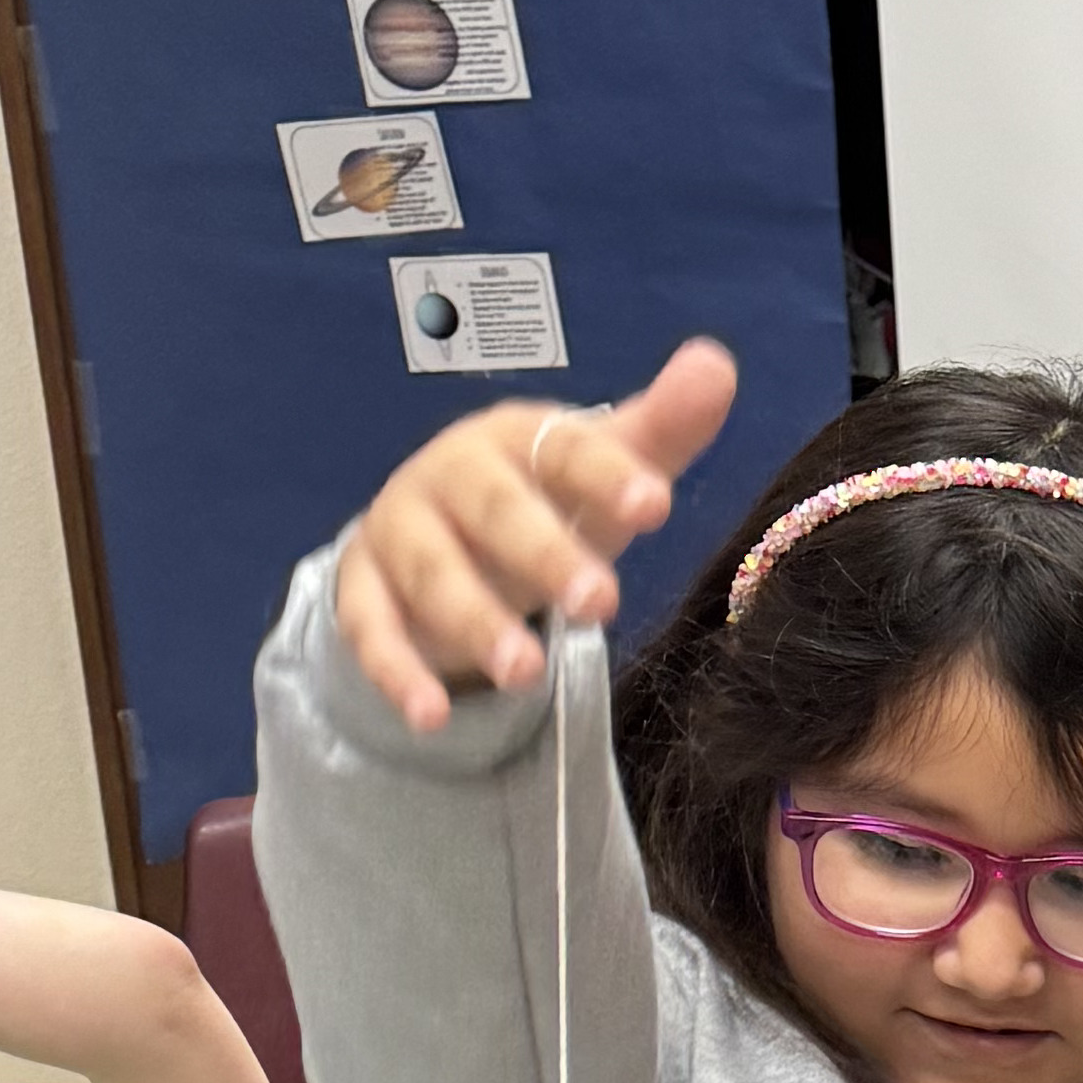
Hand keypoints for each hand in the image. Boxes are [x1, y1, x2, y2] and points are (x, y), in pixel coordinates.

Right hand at [331, 338, 739, 732]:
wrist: (438, 532)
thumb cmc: (540, 500)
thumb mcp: (603, 471)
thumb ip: (661, 430)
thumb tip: (718, 364)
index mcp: (514, 437)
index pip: (563, 449)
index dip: (607, 475)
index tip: (656, 506)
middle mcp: (449, 475)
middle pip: (494, 510)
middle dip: (544, 554)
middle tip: (602, 604)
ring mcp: (400, 532)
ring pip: (433, 573)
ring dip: (475, 622)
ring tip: (526, 674)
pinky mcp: (363, 590)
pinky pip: (371, 631)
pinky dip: (397, 674)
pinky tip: (431, 718)